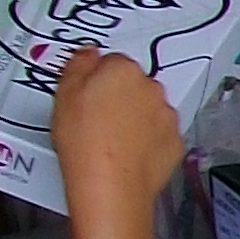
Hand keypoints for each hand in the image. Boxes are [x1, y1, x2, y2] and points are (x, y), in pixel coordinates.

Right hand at [49, 49, 185, 238]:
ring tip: (111, 139)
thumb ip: (79, 65)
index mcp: (124, 70)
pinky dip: (148, 140)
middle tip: (96, 118)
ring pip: (149, 109)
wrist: (110, 185)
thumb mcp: (64, 93)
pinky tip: (128, 152)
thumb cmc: (85, 142)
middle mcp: (152, 89)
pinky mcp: (175, 142)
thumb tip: (89, 53)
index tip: (87, 93)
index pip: (112, 62)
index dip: (96, 78)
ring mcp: (167, 116)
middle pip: (134, 84)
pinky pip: (160, 134)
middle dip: (118, 96)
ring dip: (135, 118)